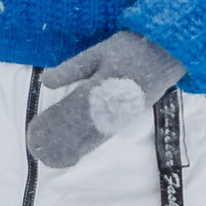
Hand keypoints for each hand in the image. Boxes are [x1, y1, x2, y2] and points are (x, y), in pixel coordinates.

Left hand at [27, 30, 182, 170]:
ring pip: (96, 135)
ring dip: (77, 146)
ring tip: (58, 157)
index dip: (54, 124)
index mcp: (101, 88)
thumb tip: (46, 81)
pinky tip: (82, 149)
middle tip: (42, 153)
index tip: (36, 132)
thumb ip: (72, 69)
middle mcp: (113, 106)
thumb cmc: (130, 48)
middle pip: (83, 129)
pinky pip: (109, 132)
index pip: (72, 112)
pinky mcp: (132, 115)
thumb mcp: (98, 53)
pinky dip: (93, 142)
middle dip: (62, 141)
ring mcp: (124, 113)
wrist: (168, 52)